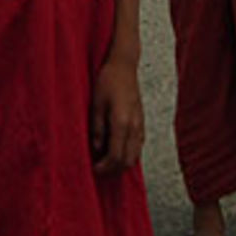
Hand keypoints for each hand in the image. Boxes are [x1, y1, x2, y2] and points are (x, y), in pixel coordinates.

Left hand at [90, 54, 144, 174]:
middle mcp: (134, 127)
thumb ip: (97, 129)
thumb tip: (97, 149)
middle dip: (113, 170)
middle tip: (99, 169)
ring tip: (106, 161)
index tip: (93, 170)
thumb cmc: (108, 81)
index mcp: (122, 123)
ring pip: (135, 155)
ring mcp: (140, 124)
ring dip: (121, 163)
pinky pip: (138, 146)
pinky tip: (116, 148)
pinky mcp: (141, 121)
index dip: (105, 168)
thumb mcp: (96, 104)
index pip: (116, 157)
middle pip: (128, 161)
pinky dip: (128, 153)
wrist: (124, 65)